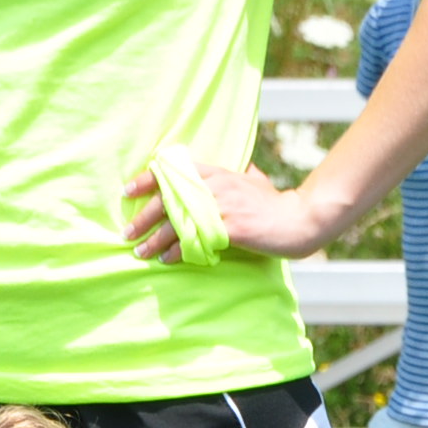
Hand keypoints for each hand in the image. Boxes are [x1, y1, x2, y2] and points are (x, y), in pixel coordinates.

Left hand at [123, 157, 336, 262]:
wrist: (299, 220)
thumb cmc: (275, 203)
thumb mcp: (254, 180)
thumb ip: (240, 174)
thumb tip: (239, 168)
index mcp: (216, 173)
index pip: (173, 171)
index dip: (147, 180)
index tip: (128, 191)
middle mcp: (215, 186)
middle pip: (168, 198)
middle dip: (143, 217)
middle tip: (127, 233)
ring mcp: (223, 206)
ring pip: (178, 221)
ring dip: (155, 239)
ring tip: (141, 252)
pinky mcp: (231, 227)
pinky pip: (196, 238)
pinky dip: (178, 250)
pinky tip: (168, 259)